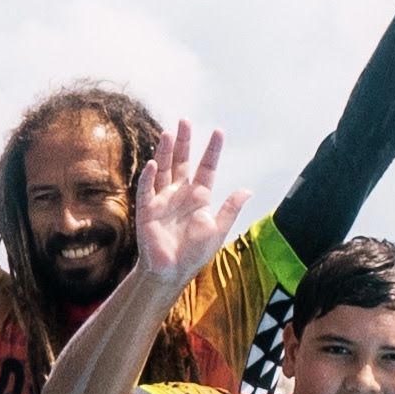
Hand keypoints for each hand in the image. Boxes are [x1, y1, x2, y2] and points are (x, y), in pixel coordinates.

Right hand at [127, 119, 254, 281]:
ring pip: (163, 170)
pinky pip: (147, 190)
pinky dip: (149, 177)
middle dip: (183, 142)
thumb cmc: (194, 253)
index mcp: (199, 197)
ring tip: (168, 133)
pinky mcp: (147, 210)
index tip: (218, 132)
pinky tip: (153, 164)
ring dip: (164, 152)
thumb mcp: (218, 229)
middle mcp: (179, 193)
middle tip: (184, 121)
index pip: (206, 168)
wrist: (171, 272)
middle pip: (181, 162)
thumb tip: (247, 190)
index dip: (211, 150)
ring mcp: (162, 200)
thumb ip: (230, 208)